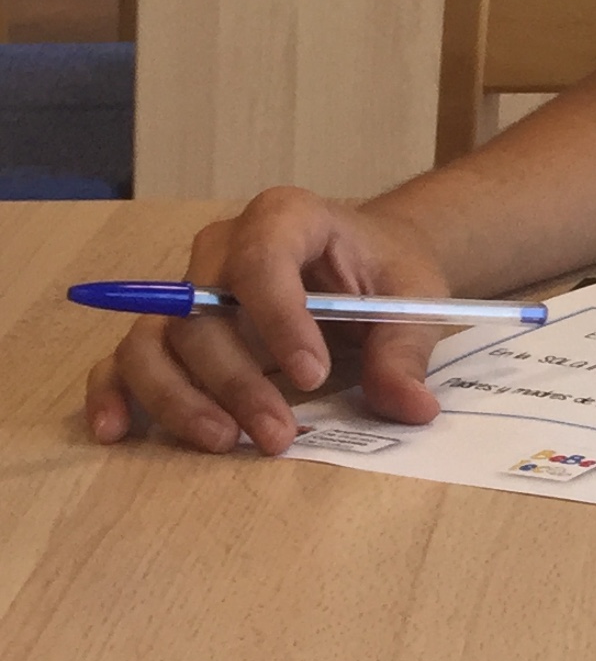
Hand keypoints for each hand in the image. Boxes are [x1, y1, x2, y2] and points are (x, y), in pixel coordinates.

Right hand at [84, 189, 453, 455]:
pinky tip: (118, 431)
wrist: (365, 262)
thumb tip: (411, 407)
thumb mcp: (414, 297)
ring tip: (224, 441)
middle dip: (236, 381)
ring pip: (154, 340)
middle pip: (200, 313)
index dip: (279, 320)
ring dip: (180, 398)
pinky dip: (115, 393)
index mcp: (286, 219)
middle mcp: (222, 249)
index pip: (262, 261)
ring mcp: (188, 289)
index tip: (313, 376)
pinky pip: (124, 358)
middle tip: (278, 435)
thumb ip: (406, 351)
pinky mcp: (170, 331)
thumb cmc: (384, 271)